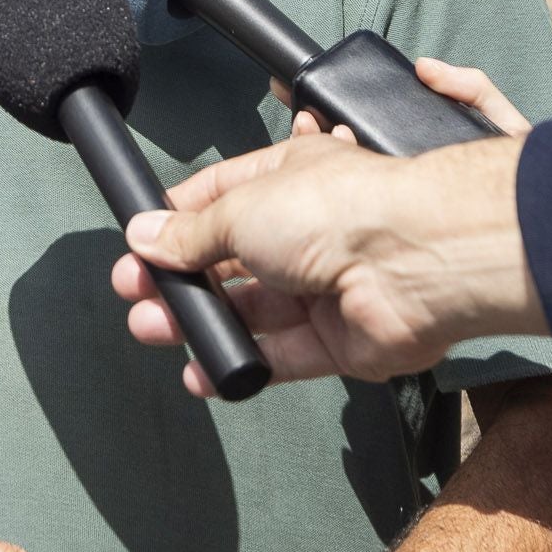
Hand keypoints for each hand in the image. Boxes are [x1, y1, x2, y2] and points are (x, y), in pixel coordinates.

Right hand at [115, 59, 538, 388]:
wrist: (414, 262)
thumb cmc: (338, 211)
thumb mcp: (241, 209)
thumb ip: (191, 232)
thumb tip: (145, 235)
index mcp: (286, 180)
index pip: (218, 197)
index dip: (176, 221)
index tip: (138, 244)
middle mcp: (306, 231)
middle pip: (230, 260)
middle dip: (180, 277)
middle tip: (136, 295)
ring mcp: (323, 288)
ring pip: (250, 311)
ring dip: (201, 321)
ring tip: (155, 330)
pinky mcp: (337, 340)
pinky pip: (280, 355)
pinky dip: (240, 364)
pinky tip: (202, 371)